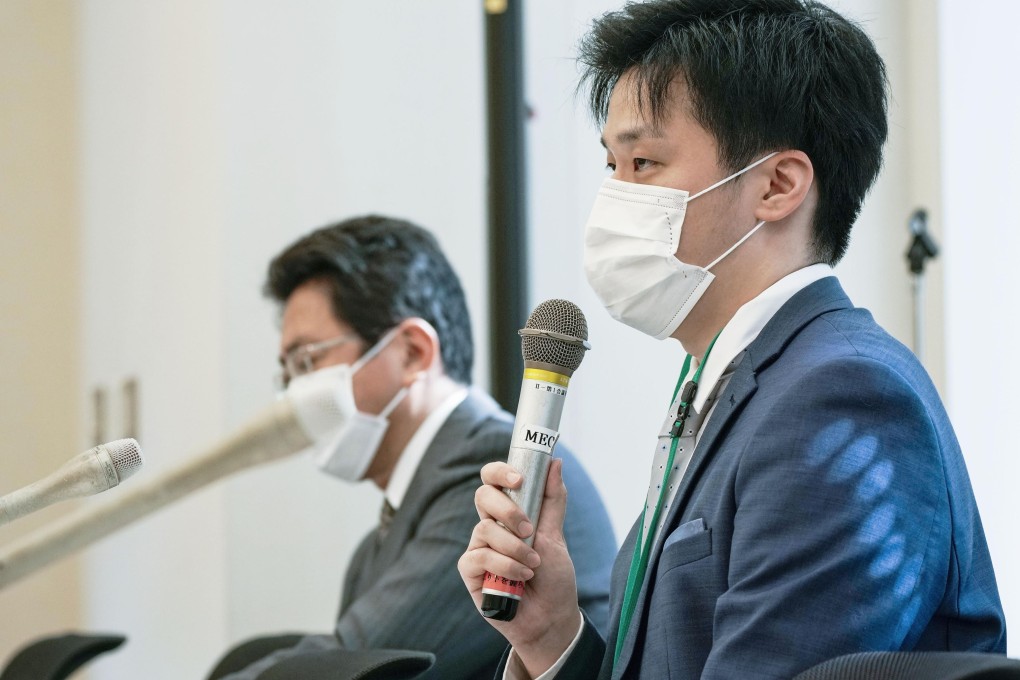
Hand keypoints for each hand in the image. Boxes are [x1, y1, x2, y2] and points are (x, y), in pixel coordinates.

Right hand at [458, 458, 581, 677]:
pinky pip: (480, 557)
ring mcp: (478, 548)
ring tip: (533, 566)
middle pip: (482, 496)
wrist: (551, 618)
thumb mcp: (557, 535)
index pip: (492, 480)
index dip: (500, 472)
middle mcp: (489, 526)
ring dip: (514, 547)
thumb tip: (555, 462)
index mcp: (508, 513)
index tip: (519, 479)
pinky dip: (505, 566)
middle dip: (508, 510)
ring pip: (485, 529)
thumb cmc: (554, 577)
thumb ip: (553, 500)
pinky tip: (520, 579)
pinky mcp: (470, 571)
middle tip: (529, 529)